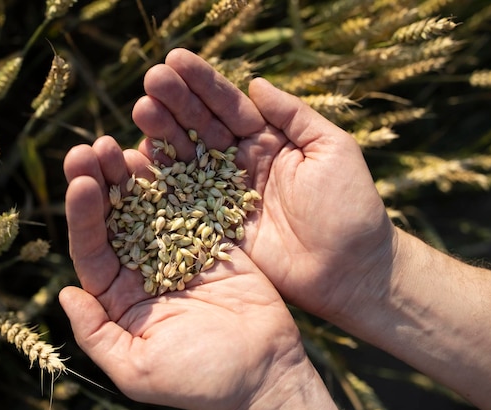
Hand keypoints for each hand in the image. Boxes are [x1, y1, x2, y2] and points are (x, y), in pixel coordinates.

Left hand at [60, 136, 336, 409]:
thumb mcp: (139, 369)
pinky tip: (167, 153)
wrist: (265, 372)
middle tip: (93, 147)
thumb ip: (97, 334)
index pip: (93, 249)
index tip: (80, 181)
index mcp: (122, 299)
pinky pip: (192, 204)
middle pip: (116, 219)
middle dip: (102, 182)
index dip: (84, 214)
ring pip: (151, 205)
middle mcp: (145, 270)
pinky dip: (180, 180)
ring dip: (136, 173)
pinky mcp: (212, 240)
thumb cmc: (202, 379)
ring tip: (121, 141)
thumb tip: (65, 293)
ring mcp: (179, 251)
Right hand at [132, 49, 394, 321]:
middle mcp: (242, 163)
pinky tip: (140, 157)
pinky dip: (161, 180)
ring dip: (163, 134)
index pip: (229, 105)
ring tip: (142, 109)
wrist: (350, 269)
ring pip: (187, 158)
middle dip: (176, 102)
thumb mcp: (331, 149)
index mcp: (269, 140)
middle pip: (202, 127)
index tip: (174, 59)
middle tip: (151, 80)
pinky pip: (184, 200)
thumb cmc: (350, 206)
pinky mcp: (217, 228)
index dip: (203, 83)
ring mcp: (226, 196)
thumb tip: (256, 83)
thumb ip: (293, 116)